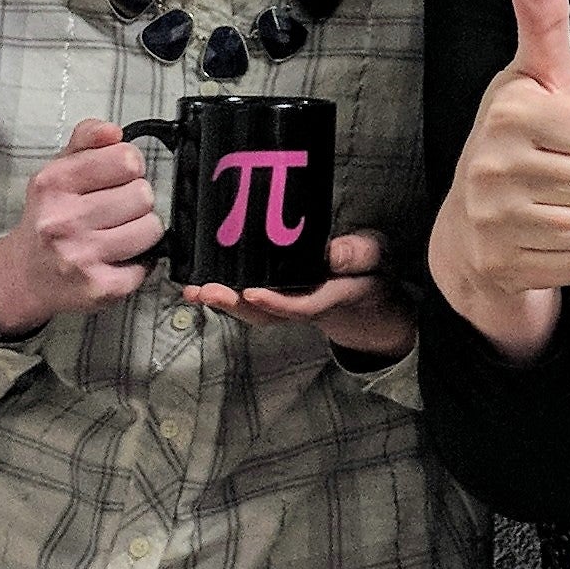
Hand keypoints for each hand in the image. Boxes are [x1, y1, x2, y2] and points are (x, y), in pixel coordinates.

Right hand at [0, 119, 163, 341]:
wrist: (26, 275)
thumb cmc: (48, 218)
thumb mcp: (58, 169)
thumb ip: (86, 139)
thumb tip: (113, 131)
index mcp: (53, 184)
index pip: (125, 159)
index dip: (129, 166)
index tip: (118, 176)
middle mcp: (64, 220)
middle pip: (143, 194)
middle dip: (135, 199)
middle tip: (115, 209)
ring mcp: (82, 257)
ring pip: (151, 228)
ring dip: (141, 229)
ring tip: (117, 232)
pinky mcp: (101, 287)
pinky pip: (148, 263)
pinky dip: (139, 260)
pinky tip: (117, 256)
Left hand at [190, 229, 414, 358]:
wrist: (368, 294)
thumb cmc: (369, 270)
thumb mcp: (375, 256)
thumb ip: (358, 255)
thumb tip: (332, 254)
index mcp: (330, 296)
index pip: (302, 305)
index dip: (277, 302)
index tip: (253, 292)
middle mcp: (302, 305)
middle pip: (265, 314)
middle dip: (235, 304)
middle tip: (206, 292)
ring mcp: (286, 303)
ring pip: (252, 310)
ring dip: (222, 301)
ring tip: (193, 290)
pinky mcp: (274, 296)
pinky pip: (247, 300)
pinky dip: (223, 293)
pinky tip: (198, 284)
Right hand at [427, 0, 569, 362]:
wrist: (466, 227)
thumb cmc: (513, 142)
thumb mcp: (531, 78)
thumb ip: (542, 23)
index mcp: (510, 111)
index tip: (569, 136)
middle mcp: (494, 165)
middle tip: (561, 174)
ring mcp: (494, 220)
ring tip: (551, 204)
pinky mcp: (501, 265)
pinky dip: (568, 256)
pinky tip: (540, 237)